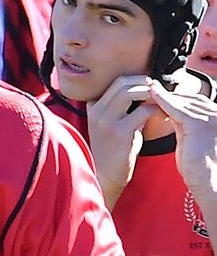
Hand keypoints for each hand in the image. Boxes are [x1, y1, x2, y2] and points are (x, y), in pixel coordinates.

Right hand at [86, 75, 160, 208]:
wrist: (104, 175)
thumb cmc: (112, 151)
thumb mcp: (109, 125)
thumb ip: (120, 108)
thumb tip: (143, 93)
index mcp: (93, 107)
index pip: (114, 82)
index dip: (134, 80)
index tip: (148, 85)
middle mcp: (97, 111)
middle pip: (121, 83)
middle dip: (143, 82)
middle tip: (157, 89)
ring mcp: (107, 121)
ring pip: (130, 92)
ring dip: (149, 93)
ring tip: (160, 100)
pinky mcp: (120, 132)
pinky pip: (142, 112)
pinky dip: (156, 110)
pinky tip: (163, 115)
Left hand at [149, 81, 216, 196]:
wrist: (207, 184)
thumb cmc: (197, 166)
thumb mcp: (190, 138)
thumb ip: (183, 122)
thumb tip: (166, 110)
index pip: (194, 100)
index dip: (174, 96)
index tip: (156, 92)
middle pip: (188, 98)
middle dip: (167, 95)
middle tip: (147, 88)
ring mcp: (211, 118)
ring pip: (180, 101)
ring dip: (162, 96)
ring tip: (145, 90)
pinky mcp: (199, 124)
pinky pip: (175, 108)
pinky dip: (162, 100)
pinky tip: (151, 93)